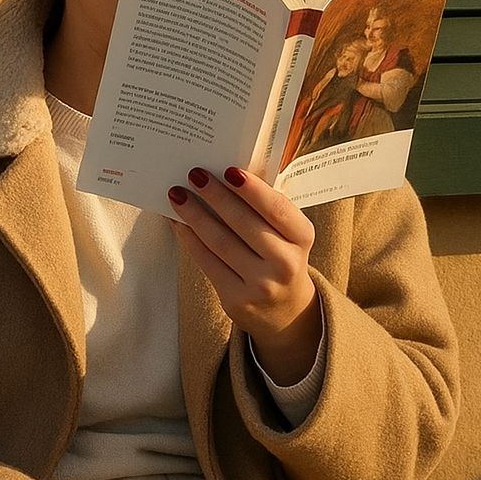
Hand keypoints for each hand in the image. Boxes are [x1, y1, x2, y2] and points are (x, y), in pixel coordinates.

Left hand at [168, 167, 321, 385]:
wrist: (284, 309)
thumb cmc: (280, 255)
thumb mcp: (287, 233)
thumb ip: (266, 207)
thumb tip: (227, 174)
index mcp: (302, 238)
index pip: (277, 209)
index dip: (253, 190)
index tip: (229, 170)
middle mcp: (285, 263)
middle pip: (244, 224)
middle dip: (216, 196)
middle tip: (195, 174)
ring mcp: (260, 284)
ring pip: (220, 242)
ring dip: (195, 215)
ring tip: (178, 194)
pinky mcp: (236, 299)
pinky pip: (207, 262)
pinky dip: (189, 239)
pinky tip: (178, 222)